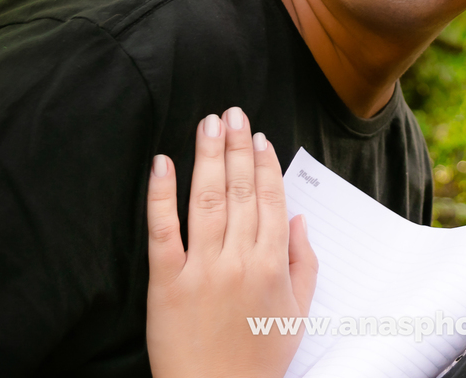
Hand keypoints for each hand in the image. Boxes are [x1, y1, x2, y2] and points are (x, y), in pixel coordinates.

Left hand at [147, 107, 317, 377]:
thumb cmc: (260, 359)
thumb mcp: (298, 312)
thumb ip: (303, 262)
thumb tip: (296, 217)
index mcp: (273, 264)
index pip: (271, 199)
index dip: (265, 163)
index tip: (259, 136)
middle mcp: (239, 259)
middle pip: (241, 190)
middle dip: (237, 146)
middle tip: (232, 113)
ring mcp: (202, 269)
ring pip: (207, 200)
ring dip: (208, 157)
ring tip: (208, 123)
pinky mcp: (166, 283)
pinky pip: (163, 231)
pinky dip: (161, 195)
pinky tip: (163, 163)